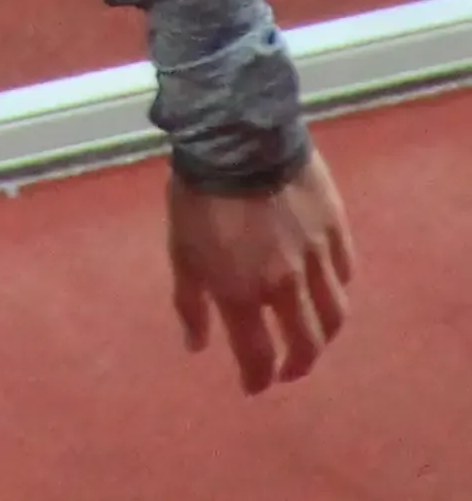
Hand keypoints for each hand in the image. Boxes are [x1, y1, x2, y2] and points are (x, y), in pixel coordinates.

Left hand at [169, 150, 355, 393]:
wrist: (236, 138)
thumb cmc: (198, 193)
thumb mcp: (180, 249)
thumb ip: (190, 301)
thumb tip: (195, 345)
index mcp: (242, 293)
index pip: (258, 356)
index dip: (257, 378)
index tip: (254, 386)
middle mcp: (285, 286)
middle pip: (306, 345)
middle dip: (297, 366)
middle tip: (288, 370)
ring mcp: (316, 259)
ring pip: (334, 315)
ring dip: (323, 335)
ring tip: (312, 337)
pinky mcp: (336, 230)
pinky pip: (345, 272)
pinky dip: (337, 287)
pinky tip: (327, 286)